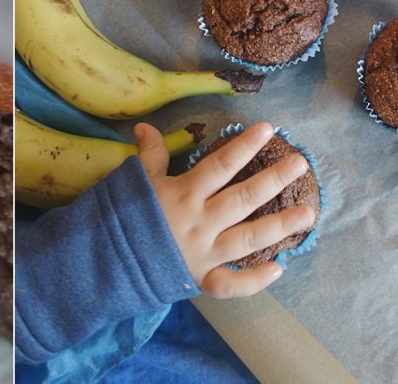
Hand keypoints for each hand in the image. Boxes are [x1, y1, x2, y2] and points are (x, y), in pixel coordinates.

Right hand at [134, 121, 314, 298]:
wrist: (102, 258)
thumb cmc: (120, 214)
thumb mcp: (134, 180)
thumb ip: (149, 154)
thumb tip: (146, 126)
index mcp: (183, 194)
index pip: (220, 165)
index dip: (244, 145)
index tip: (268, 129)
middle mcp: (200, 222)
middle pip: (244, 198)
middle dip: (274, 179)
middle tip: (300, 163)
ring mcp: (203, 253)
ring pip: (249, 239)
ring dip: (280, 226)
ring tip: (308, 213)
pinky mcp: (200, 279)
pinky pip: (231, 284)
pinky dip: (255, 280)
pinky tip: (279, 268)